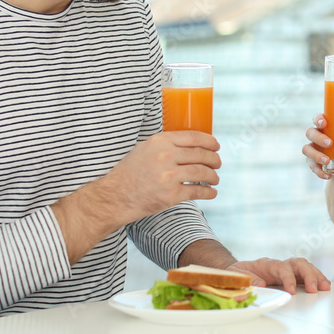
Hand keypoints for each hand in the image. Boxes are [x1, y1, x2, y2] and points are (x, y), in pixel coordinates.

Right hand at [97, 131, 220, 219]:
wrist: (115, 196)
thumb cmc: (130, 172)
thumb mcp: (145, 149)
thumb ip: (165, 144)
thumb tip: (191, 143)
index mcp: (160, 141)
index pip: (194, 137)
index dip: (210, 141)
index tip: (216, 146)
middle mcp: (166, 156)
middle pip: (201, 155)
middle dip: (214, 160)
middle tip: (218, 164)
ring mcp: (169, 176)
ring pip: (202, 172)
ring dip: (213, 176)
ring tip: (215, 179)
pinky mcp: (171, 194)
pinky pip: (197, 191)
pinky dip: (208, 192)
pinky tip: (212, 193)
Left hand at [229, 257, 331, 293]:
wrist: (239, 271)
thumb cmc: (238, 274)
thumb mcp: (235, 275)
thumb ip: (245, 280)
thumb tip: (259, 285)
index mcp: (267, 264)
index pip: (281, 268)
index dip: (288, 278)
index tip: (291, 291)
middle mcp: (280, 264)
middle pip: (298, 263)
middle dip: (308, 275)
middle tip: (313, 289)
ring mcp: (288, 269)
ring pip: (305, 266)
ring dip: (316, 276)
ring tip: (325, 287)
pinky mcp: (292, 275)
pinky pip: (307, 273)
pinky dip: (317, 278)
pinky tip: (324, 285)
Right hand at [302, 114, 333, 179]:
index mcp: (325, 126)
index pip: (317, 118)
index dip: (318, 119)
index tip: (324, 122)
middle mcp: (316, 136)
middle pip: (310, 133)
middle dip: (318, 138)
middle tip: (330, 143)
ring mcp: (313, 149)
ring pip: (307, 150)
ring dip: (316, 155)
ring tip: (327, 161)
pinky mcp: (313, 162)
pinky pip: (311, 167)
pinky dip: (318, 171)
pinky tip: (327, 175)